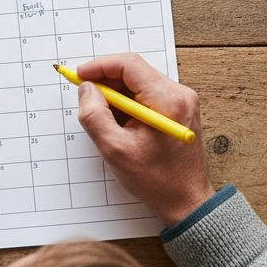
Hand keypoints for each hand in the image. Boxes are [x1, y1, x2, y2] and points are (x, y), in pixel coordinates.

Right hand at [76, 54, 213, 225]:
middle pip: (134, 71)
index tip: (79, 76)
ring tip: (106, 121)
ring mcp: (182, 101)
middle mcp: (179, 94)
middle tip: (87, 99)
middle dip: (106, 82)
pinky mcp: (179, 110)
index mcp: (167, 100)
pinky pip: (147, 95)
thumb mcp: (115, 150)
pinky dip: (129, 104)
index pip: (129, 65)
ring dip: (117, 95)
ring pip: (139, 83)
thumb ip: (95, 115)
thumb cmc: (156, 181)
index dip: (99, 66)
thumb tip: (86, 89)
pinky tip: (121, 126)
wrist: (186, 202)